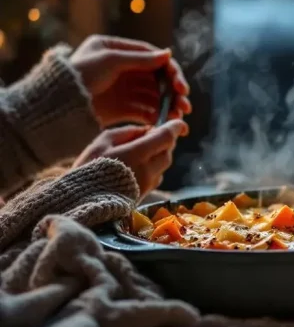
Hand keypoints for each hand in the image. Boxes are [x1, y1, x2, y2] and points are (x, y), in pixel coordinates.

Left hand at [68, 35, 192, 127]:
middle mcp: (122, 68)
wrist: (55, 105)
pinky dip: (156, 116)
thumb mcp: (111, 61)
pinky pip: (144, 111)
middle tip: (184, 105)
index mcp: (116, 50)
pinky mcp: (120, 109)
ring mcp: (122, 89)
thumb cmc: (79, 76)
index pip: (152, 58)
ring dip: (168, 106)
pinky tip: (163, 123)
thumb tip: (168, 54)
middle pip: (157, 79)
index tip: (180, 86)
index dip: (170, 71)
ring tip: (177, 117)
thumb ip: (141, 59)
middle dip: (173, 92)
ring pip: (154, 96)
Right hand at [73, 120, 188, 197]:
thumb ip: (128, 132)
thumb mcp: (103, 142)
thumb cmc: (88, 167)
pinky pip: (156, 177)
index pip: (166, 138)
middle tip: (148, 137)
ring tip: (138, 153)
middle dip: (163, 142)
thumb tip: (148, 130)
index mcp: (138, 153)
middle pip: (168, 152)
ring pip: (163, 165)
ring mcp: (148, 184)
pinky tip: (135, 168)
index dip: (175, 128)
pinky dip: (152, 168)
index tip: (179, 124)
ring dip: (157, 156)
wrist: (82, 201)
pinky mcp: (146, 194)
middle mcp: (148, 170)